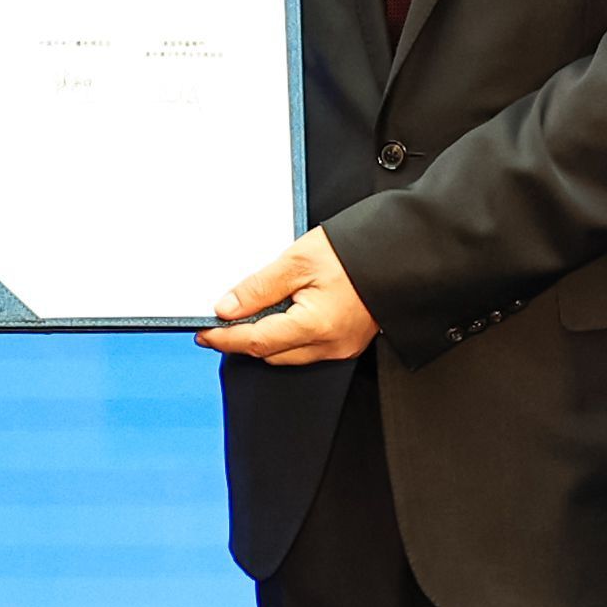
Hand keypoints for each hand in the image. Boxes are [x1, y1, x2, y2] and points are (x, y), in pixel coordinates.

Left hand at [202, 227, 376, 365]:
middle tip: (222, 320)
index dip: (225, 338)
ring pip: (287, 354)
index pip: (255, 342)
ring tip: (252, 313)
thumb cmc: (358, 252)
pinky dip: (288, 336)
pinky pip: (307, 349)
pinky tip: (282, 315)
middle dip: (243, 339)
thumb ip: (259, 288)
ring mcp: (340, 347)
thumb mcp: (298, 261)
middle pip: (269, 353)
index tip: (204, 333)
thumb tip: (226, 308)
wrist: (401, 251)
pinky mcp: (347, 343)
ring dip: (266, 338)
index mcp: (315, 326)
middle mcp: (329, 345)